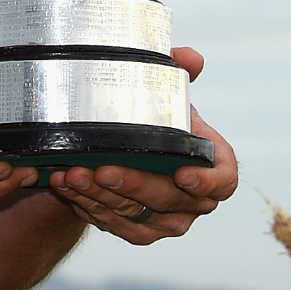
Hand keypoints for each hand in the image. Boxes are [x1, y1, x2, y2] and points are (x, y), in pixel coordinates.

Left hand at [39, 47, 237, 244]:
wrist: (121, 148)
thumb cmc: (152, 117)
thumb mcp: (162, 90)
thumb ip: (176, 72)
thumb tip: (188, 57)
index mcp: (213, 164)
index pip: (224, 181)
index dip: (207, 181)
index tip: (182, 175)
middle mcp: (195, 199)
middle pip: (170, 200)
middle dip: (135, 185)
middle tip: (103, 168)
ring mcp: (167, 220)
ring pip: (137, 216)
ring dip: (101, 196)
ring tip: (72, 174)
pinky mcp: (138, 232)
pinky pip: (114, 224)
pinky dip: (88, 205)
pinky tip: (66, 186)